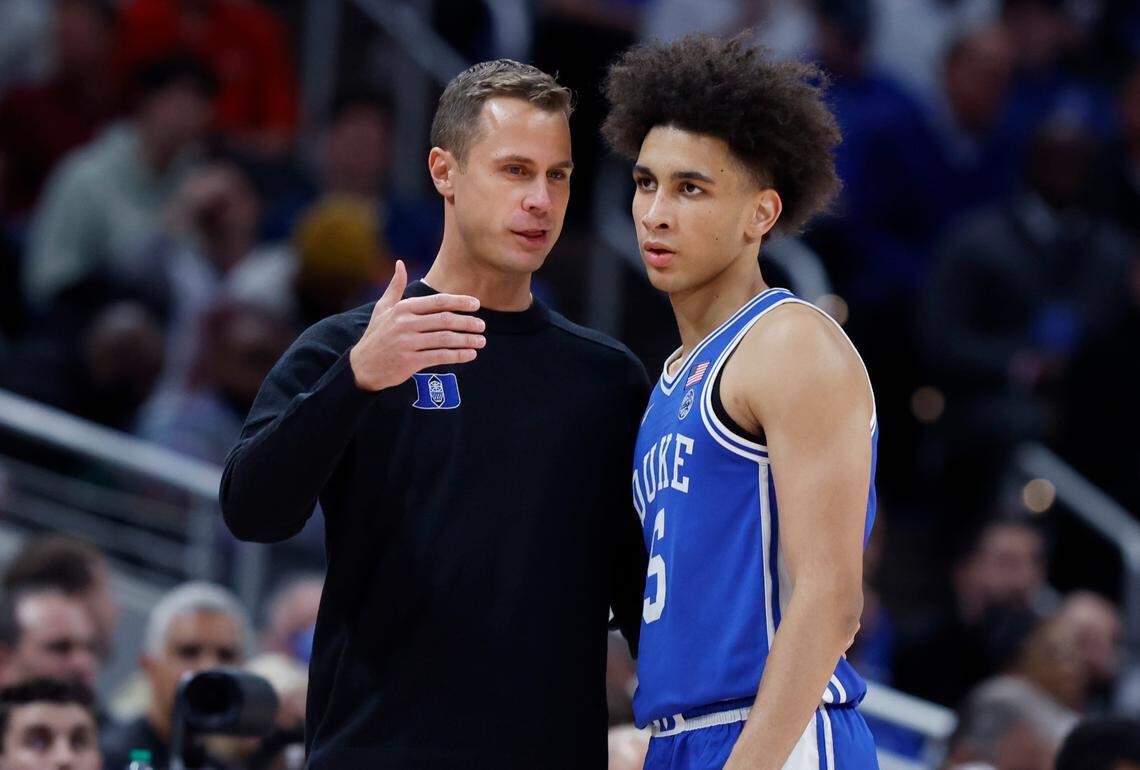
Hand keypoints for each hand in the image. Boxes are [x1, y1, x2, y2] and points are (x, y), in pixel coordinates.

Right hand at [349, 260, 485, 390]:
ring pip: (445, 339)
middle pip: (445, 320)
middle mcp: (405, 324)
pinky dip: (458, 355)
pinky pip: (440, 357)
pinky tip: (470, 355)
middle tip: (482, 326)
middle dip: (467, 322)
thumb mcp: (382, 309)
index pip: (437, 302)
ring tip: (481, 341)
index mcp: (402, 309)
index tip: (476, 304)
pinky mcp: (409, 361)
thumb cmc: (376, 336)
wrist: (361, 367)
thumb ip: (395, 287)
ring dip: (467, 340)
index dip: (459, 302)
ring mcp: (407, 343)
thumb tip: (400, 263)